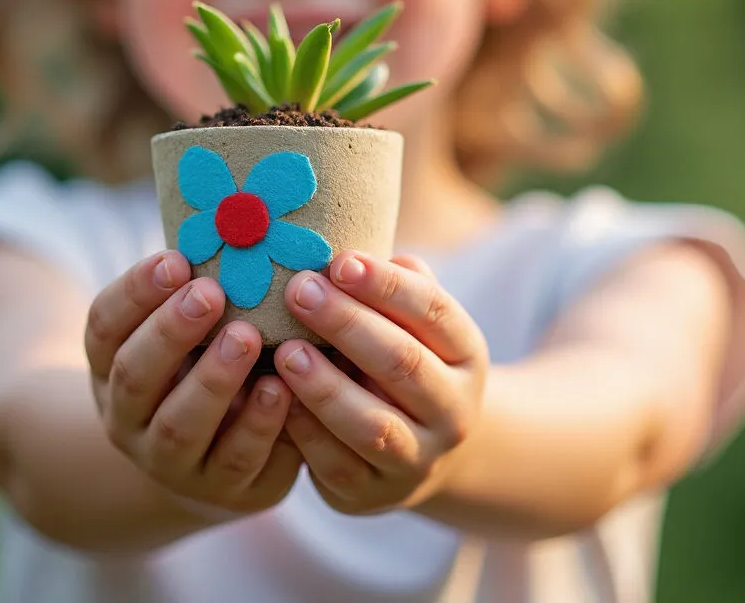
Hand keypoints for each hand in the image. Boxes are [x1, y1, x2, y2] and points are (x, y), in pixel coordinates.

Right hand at [85, 250, 301, 514]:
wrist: (208, 457)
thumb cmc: (201, 361)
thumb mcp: (184, 325)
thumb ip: (199, 284)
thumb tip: (241, 213)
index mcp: (111, 364)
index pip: (105, 326)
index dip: (135, 292)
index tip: (175, 258)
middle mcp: (128, 417)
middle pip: (136, 375)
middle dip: (171, 332)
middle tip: (209, 292)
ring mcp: (169, 462)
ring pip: (179, 426)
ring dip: (213, 380)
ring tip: (246, 337)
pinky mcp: (221, 489)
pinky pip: (235, 461)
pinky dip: (258, 425)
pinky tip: (282, 388)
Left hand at [274, 251, 487, 514]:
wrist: (423, 449)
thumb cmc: (402, 356)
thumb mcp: (412, 321)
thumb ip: (391, 285)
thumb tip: (350, 251)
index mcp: (466, 353)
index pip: (434, 311)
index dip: (387, 285)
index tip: (340, 261)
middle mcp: (454, 410)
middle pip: (403, 363)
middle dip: (348, 324)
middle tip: (299, 290)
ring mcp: (419, 459)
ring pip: (374, 425)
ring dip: (326, 387)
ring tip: (286, 350)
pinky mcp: (374, 493)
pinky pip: (338, 466)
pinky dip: (306, 433)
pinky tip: (277, 399)